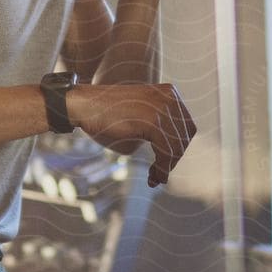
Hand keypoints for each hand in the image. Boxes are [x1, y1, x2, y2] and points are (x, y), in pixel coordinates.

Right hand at [70, 82, 196, 187]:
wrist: (84, 105)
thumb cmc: (107, 114)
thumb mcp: (140, 114)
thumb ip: (160, 125)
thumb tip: (175, 153)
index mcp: (169, 93)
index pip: (187, 126)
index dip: (179, 148)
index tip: (165, 163)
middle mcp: (170, 96)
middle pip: (185, 136)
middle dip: (174, 159)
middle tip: (159, 175)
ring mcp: (162, 107)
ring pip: (177, 146)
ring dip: (167, 167)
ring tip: (155, 178)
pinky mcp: (152, 121)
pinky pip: (166, 151)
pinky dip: (162, 167)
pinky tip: (153, 176)